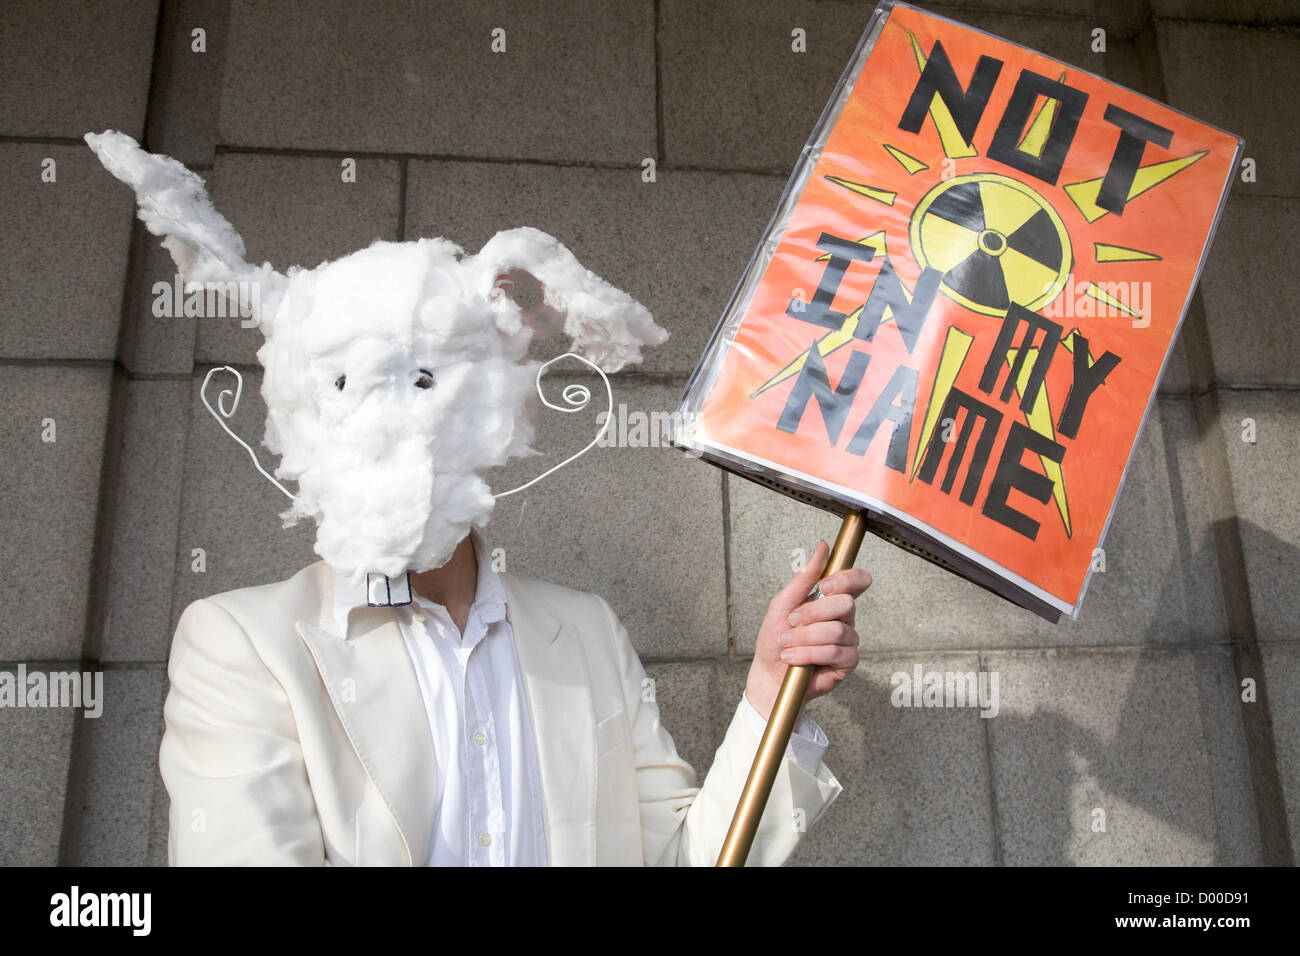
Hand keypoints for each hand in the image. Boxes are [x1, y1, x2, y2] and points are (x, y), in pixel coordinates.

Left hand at [744, 540, 870, 719]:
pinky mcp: (847, 663)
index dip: (847, 579)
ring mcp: (848, 641)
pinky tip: (794, 658)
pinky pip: (836, 653)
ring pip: (837, 631)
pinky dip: (808, 654)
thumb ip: (804, 577)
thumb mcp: (783, 603)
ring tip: (787, 644)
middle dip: (812, 613)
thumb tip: (823, 546)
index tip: (824, 586)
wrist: (768, 673)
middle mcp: (844, 619)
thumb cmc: (775, 639)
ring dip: (804, 638)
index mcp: (832, 601)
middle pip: (846, 604)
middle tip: (792, 622)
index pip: (857, 581)